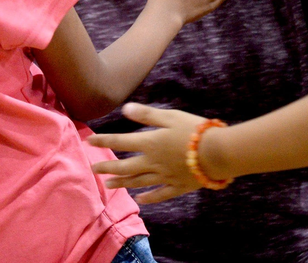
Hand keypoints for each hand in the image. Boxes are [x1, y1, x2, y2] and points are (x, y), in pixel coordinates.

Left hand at [89, 103, 210, 203]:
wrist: (218, 153)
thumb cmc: (195, 130)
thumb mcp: (171, 116)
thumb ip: (147, 115)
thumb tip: (125, 108)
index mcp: (150, 143)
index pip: (120, 141)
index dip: (104, 141)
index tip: (89, 141)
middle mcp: (153, 162)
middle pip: (125, 166)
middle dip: (107, 167)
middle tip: (93, 170)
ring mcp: (164, 177)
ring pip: (138, 182)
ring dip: (122, 183)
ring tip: (109, 185)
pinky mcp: (177, 186)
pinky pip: (159, 194)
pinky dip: (148, 198)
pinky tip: (140, 200)